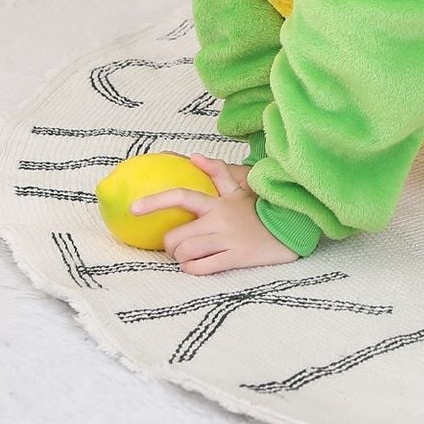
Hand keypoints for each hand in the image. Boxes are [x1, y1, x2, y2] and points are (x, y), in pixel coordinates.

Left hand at [131, 154, 300, 274]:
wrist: (290, 229)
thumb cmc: (259, 211)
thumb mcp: (239, 189)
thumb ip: (217, 171)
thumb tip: (194, 155)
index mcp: (216, 203)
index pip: (181, 197)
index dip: (155, 202)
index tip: (133, 208)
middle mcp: (218, 220)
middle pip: (176, 236)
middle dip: (170, 245)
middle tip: (176, 246)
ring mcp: (226, 240)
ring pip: (186, 253)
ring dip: (181, 258)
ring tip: (187, 257)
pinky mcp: (235, 258)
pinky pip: (201, 268)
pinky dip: (193, 268)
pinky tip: (196, 266)